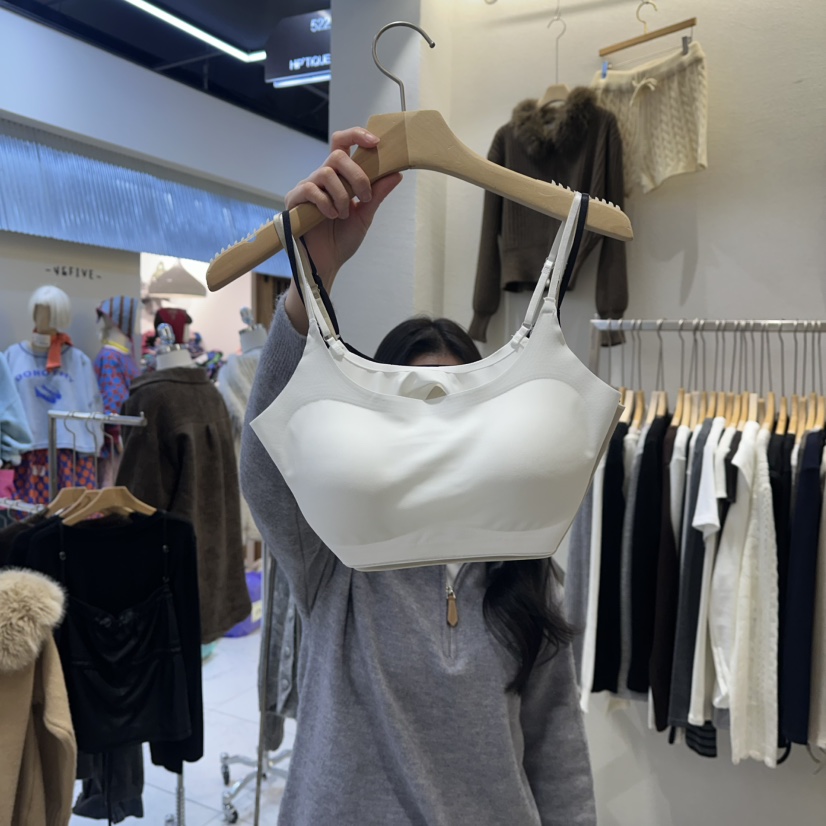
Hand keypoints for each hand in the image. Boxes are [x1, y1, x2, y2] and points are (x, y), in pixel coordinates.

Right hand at [284, 126, 401, 286]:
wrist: (326, 263)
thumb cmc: (342, 240)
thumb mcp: (365, 216)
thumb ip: (377, 194)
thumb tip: (397, 173)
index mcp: (339, 177)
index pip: (343, 144)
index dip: (357, 136)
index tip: (376, 143)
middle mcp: (322, 178)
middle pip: (338, 155)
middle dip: (357, 174)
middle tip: (365, 197)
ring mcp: (307, 187)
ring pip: (326, 172)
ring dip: (342, 195)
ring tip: (344, 215)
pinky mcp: (295, 200)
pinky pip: (311, 189)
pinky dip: (326, 203)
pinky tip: (331, 216)